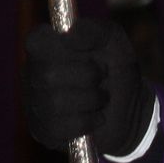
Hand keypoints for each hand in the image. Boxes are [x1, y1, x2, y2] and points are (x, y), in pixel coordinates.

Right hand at [24, 20, 150, 156]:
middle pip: (48, 74)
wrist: (130, 111)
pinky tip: (94, 119)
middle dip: (87, 76)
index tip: (83, 49)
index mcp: (45, 46)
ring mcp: (34, 103)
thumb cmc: (116, 69)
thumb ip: (93, 30)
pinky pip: (57, 128)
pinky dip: (85, 123)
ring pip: (54, 102)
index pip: (35, 41)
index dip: (58, 46)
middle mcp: (33, 72)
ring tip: (101, 99)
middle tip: (102, 77)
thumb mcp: (113, 41)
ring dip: (90, 100)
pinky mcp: (42, 131)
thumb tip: (69, 33)